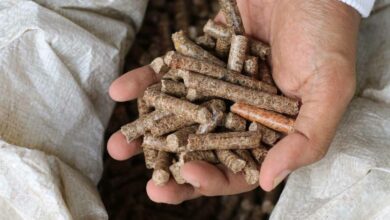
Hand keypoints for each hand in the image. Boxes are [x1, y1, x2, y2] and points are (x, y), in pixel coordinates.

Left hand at [107, 0, 359, 202]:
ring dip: (147, 131)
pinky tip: (120, 91)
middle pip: (203, 149)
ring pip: (178, 115)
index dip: (214, 179)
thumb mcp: (328, 91)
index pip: (239, 167)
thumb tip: (268, 181)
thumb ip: (305, 140)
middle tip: (150, 185)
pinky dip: (144, 81)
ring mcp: (216, 88)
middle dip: (173, 167)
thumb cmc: (325, 37)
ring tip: (118, 146)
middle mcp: (239, 113)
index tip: (188, 177)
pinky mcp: (198, 60)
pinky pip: (168, 74)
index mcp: (269, 131)